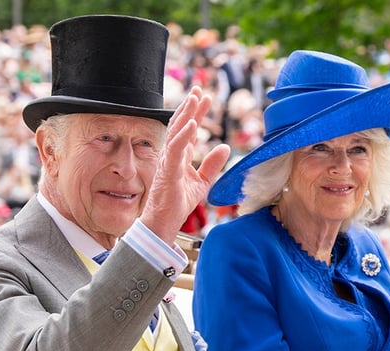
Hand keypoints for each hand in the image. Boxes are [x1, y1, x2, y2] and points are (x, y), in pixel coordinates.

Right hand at [140, 86, 230, 243]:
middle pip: (181, 125)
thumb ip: (212, 164)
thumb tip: (225, 148)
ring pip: (176, 133)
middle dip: (190, 106)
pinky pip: (175, 149)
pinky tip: (192, 124)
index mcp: (180, 156)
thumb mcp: (202, 182)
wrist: (164, 222)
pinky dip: (184, 136)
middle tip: (199, 89)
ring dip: (186, 114)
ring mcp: (168, 161)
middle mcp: (172, 155)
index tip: (204, 96)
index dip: (196, 112)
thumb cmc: (177, 203)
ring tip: (195, 98)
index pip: (189, 129)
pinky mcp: (167, 171)